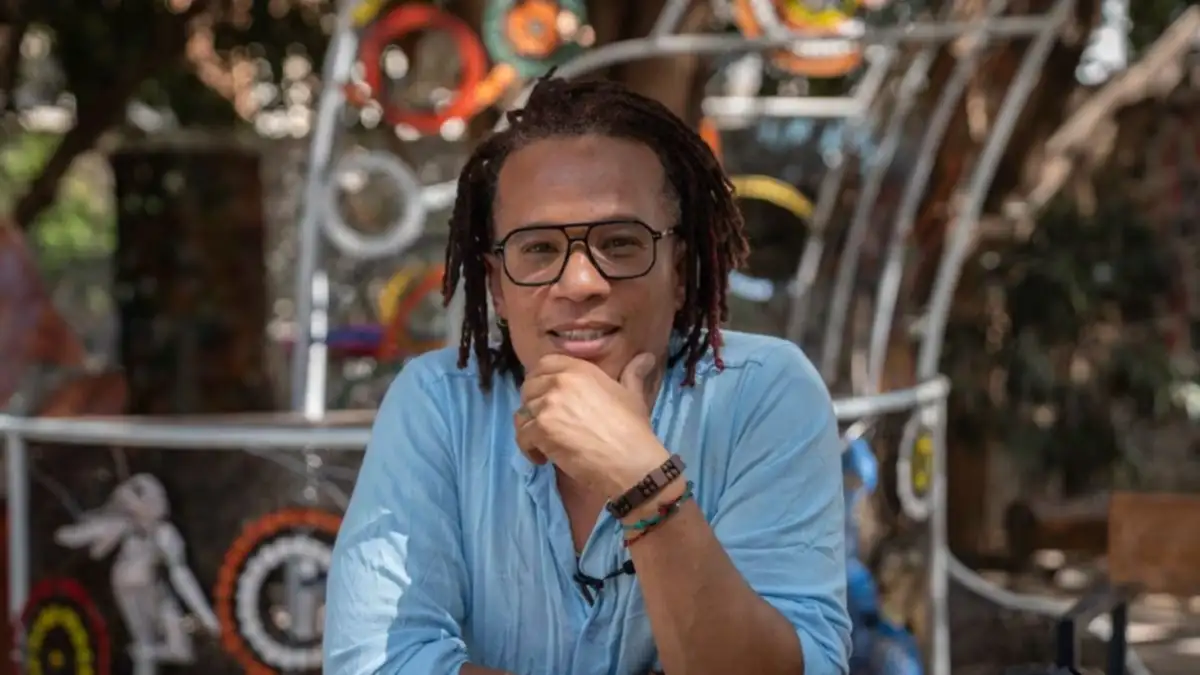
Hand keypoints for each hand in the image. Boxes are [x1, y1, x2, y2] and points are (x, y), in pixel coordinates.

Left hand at [515, 353, 668, 496]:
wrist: (630, 460)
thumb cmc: (633, 429)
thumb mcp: (633, 395)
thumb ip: (632, 374)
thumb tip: (647, 357)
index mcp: (580, 370)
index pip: (544, 363)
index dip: (540, 379)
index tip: (544, 396)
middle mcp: (560, 381)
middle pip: (528, 388)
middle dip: (532, 405)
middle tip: (544, 423)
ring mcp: (548, 405)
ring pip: (522, 413)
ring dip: (530, 429)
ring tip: (544, 443)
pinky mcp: (541, 430)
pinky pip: (521, 436)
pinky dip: (529, 450)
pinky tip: (543, 459)